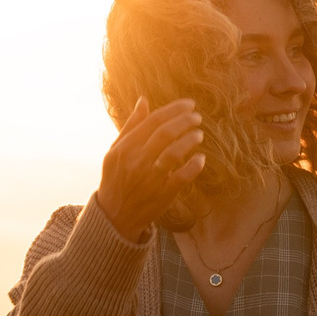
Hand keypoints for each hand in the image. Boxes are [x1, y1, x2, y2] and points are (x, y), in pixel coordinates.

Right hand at [95, 97, 205, 239]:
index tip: (189, 104)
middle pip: (164, 134)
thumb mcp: (116, 151)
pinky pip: (182, 177)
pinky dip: (193, 166)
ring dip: (190, 140)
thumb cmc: (117, 177)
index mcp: (126, 148)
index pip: (152, 121)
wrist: (115, 214)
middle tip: (197, 117)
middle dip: (184, 121)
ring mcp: (150, 178)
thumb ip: (131, 126)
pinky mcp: (163, 194)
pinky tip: (201, 158)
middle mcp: (137, 161)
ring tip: (199, 134)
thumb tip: (143, 101)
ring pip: (173, 153)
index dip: (173, 110)